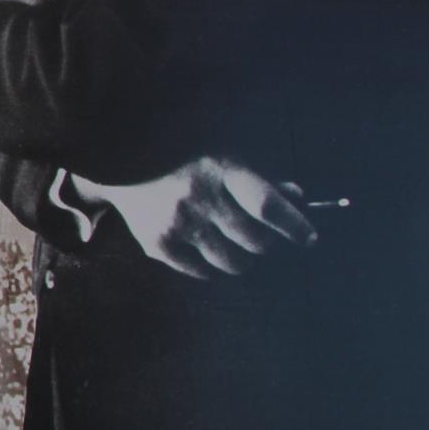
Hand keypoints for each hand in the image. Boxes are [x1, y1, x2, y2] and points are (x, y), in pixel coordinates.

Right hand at [70, 157, 316, 279]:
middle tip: (262, 238)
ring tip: (233, 245)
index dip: (294, 226)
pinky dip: (211, 265)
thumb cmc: (187, 162)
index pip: (267, 206)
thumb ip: (262, 181)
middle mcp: (198, 197)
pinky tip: (204, 247)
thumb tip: (299, 200)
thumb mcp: (224, 159)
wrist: (120, 164)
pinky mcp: (157, 243)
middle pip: (255, 242)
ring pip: (233, 263)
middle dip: (266, 244)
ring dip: (242, 258)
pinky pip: (202, 271)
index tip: (308, 237)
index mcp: (220, 169)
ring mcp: (177, 223)